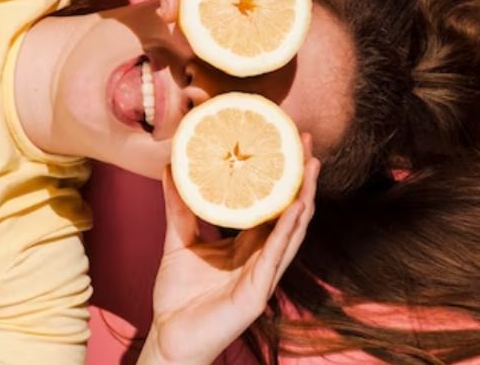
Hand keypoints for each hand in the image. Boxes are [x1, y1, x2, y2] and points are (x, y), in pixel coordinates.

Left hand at [138, 134, 319, 364]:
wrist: (168, 337)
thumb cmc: (178, 297)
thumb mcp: (178, 242)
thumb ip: (179, 208)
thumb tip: (172, 168)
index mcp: (249, 245)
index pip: (272, 204)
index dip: (282, 175)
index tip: (286, 142)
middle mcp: (263, 256)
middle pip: (290, 211)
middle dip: (302, 178)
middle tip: (306, 142)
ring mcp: (265, 274)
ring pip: (293, 231)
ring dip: (305, 198)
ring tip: (311, 167)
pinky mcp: (258, 293)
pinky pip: (276, 257)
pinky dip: (287, 231)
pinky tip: (296, 208)